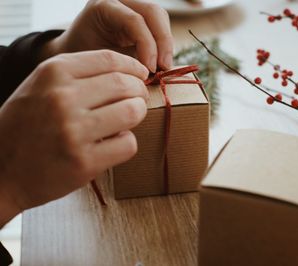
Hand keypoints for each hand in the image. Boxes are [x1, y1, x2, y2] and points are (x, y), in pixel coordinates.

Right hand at [0, 50, 148, 225]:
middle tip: (138, 99)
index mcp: (53, 73)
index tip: (140, 76)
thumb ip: (78, 74)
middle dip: (140, 91)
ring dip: (137, 114)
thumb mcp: (41, 85)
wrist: (1, 171)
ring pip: (133, 111)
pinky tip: (112, 144)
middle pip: (125, 84)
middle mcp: (62, 98)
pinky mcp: (84, 162)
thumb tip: (129, 71)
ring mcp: (73, 131)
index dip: (133, 67)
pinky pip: (128, 144)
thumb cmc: (26, 125)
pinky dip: (126, 143)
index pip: (110, 60)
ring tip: (127, 120)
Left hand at [42, 0, 172, 71]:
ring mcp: (131, 4)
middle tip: (164, 68)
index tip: (151, 70)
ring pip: (160, 17)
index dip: (148, 46)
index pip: (134, 20)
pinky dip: (163, 44)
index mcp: (103, 7)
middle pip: (153, 12)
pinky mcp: (140, 15)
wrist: (77, 49)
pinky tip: (160, 62)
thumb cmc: (84, 56)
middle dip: (163, 42)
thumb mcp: (100, 59)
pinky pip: (159, 25)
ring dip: (166, 43)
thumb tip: (151, 72)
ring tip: (163, 67)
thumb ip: (124, 61)